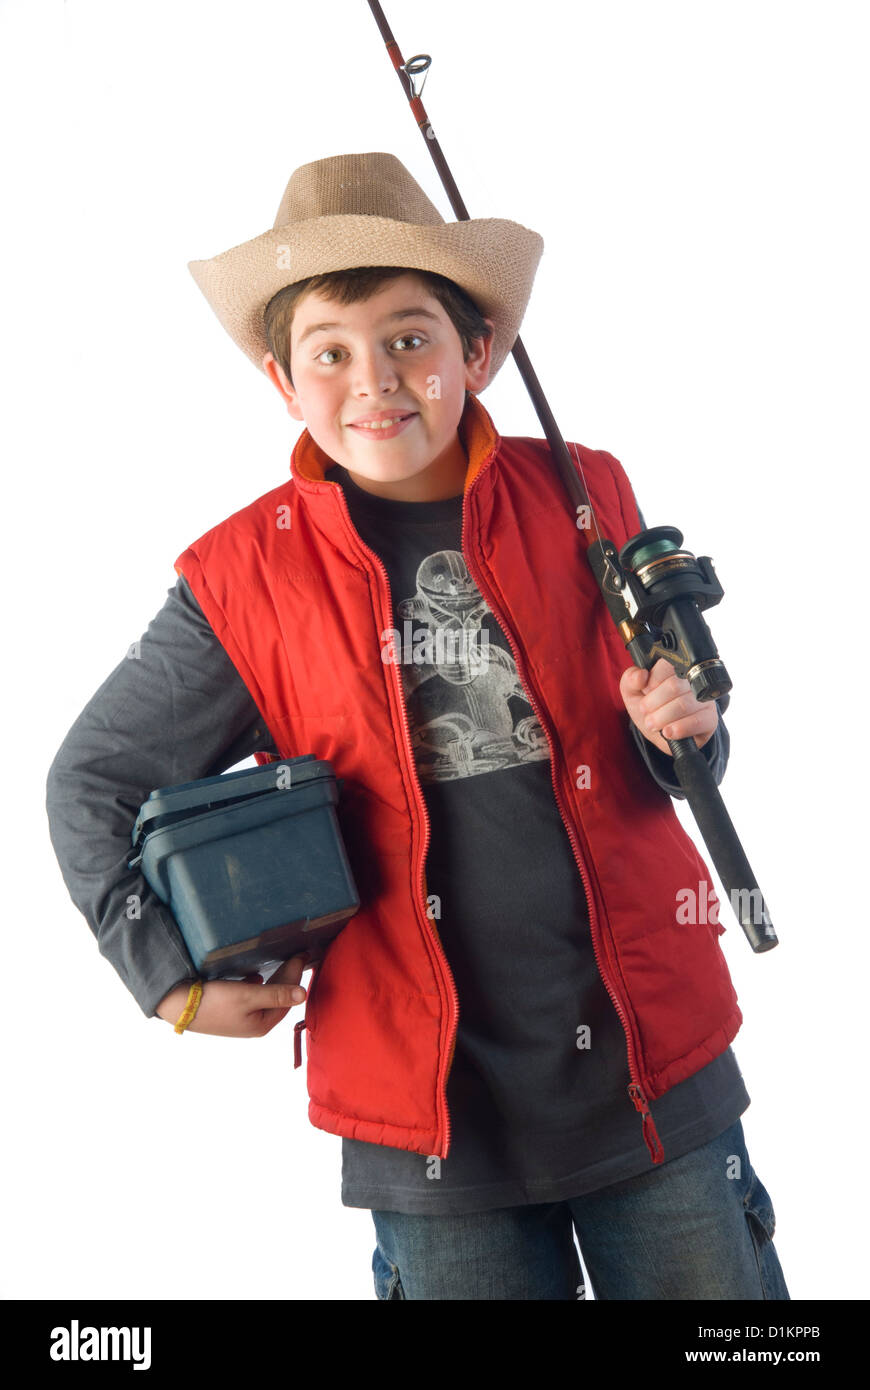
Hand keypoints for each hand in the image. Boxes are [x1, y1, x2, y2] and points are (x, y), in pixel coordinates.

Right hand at [155, 954, 311, 1037]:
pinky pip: (249, 996)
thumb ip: (276, 994)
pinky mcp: (228, 1010)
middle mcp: (253, 1024)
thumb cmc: (214, 1002)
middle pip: (277, 998)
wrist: (177, 1006)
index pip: (287, 998)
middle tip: (296, 955)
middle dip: (287, 977)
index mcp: (261, 1024)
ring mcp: (240, 1019)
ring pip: (264, 997)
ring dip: (273, 980)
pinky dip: (256, 985)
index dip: (295, 977)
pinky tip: (255, 975)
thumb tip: (303, 994)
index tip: (301, 956)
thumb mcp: (248, 996)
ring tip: (281, 962)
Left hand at [619, 658, 717, 757]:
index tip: (645, 693)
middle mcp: (693, 681)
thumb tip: (640, 676)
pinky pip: (697, 721)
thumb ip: (630, 679)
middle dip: (653, 703)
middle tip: (646, 713)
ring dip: (662, 718)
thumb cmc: (650, 709)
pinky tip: (668, 732)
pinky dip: (679, 728)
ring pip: (684, 704)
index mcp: (675, 669)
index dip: (651, 683)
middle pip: (674, 686)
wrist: (660, 734)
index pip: (666, 666)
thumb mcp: (633, 693)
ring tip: (653, 724)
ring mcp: (704, 700)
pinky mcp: (710, 719)